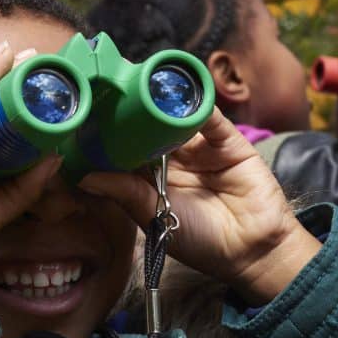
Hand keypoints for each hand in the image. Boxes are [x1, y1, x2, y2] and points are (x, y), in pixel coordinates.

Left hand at [78, 109, 320, 304]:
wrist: (253, 251)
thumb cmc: (200, 240)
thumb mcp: (155, 216)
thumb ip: (125, 192)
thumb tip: (84, 176)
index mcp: (149, 177)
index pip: (124, 150)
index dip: (107, 136)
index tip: (84, 118)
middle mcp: (171, 158)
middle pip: (147, 128)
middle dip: (131, 112)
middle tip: (108, 91)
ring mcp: (198, 147)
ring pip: (175, 118)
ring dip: (160, 104)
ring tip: (140, 87)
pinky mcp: (227, 141)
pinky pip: (210, 118)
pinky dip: (196, 106)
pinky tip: (181, 97)